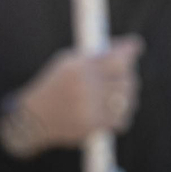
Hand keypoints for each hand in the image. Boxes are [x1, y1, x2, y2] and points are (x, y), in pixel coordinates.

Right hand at [12, 36, 144, 151]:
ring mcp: (90, 107)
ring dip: (127, 96)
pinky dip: (121, 115)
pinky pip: (121, 119)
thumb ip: (96, 56)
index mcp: (80, 66)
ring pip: (127, 99)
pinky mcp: (92, 125)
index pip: (117, 57)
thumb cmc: (54, 86)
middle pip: (127, 78)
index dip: (131, 50)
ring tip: (118, 95)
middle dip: (128, 75)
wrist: (33, 118)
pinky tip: (114, 111)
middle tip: (124, 75)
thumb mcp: (68, 63)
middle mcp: (86, 85)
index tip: (137, 46)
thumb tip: (129, 48)